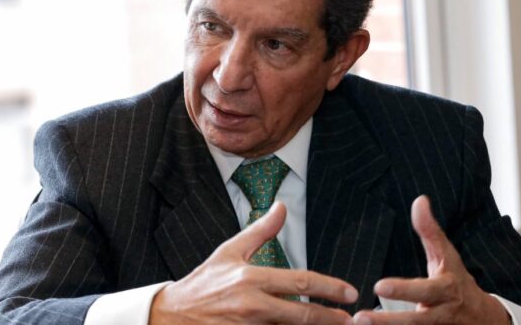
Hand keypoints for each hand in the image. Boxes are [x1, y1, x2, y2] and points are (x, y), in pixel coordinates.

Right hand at [149, 202, 357, 324]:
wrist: (170, 316)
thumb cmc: (202, 284)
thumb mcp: (229, 252)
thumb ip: (260, 231)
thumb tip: (281, 207)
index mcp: (250, 279)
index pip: (299, 282)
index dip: (329, 287)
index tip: (349, 293)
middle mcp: (251, 306)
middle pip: (301, 315)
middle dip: (330, 318)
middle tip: (350, 319)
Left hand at [353, 196, 509, 324]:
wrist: (484, 319)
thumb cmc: (457, 281)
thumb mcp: (447, 255)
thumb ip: (430, 231)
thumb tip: (419, 200)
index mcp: (446, 290)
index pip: (424, 290)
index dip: (403, 290)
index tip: (378, 286)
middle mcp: (441, 315)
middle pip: (415, 322)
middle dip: (388, 322)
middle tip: (360, 319)